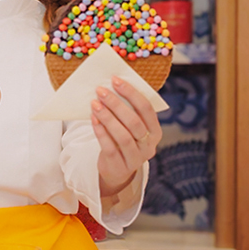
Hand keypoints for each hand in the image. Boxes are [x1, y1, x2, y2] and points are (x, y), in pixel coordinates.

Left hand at [92, 77, 161, 196]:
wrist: (116, 170)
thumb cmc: (123, 140)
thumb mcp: (129, 128)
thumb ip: (127, 111)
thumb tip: (110, 87)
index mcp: (155, 132)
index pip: (146, 108)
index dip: (131, 93)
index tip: (115, 80)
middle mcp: (149, 145)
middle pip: (134, 122)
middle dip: (116, 104)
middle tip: (101, 91)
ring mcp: (136, 158)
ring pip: (123, 136)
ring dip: (108, 117)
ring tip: (95, 104)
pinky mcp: (120, 166)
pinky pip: (110, 147)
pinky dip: (101, 132)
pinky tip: (93, 120)